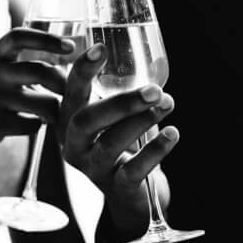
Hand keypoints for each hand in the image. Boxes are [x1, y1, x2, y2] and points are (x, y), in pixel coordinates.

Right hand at [0, 27, 75, 151]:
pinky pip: (32, 123)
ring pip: (43, 102)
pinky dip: (38, 125)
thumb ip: (27, 63)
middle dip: (62, 81)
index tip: (70, 46)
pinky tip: (34, 123)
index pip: (19, 37)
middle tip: (72, 90)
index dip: (46, 38)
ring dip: (55, 108)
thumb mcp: (3, 72)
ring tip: (54, 111)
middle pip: (38, 71)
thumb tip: (70, 58)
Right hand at [59, 43, 178, 237]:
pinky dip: (155, 150)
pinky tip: (173, 133)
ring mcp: (93, 168)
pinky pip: (134, 170)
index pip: (71, 91)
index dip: (82, 70)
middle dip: (121, 103)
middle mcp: (75, 144)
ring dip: (142, 121)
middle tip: (154, 90)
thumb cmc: (121, 143)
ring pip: (111, 144)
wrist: (129, 194)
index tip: (100, 48)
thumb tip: (154, 59)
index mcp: (70, 119)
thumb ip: (121, 91)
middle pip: (86, 121)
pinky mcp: (117, 187)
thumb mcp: (113, 117)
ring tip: (168, 103)